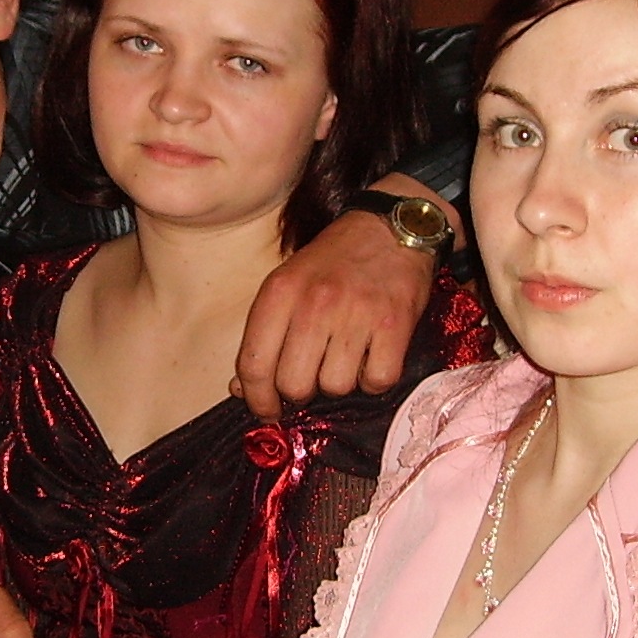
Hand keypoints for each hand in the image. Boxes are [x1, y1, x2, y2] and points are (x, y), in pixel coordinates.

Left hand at [235, 187, 444, 418]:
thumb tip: (242, 388)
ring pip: (336, 387)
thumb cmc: (334, 261)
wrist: (391, 228)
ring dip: (340, 381)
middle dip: (301, 391)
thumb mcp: (287, 284)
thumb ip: (263, 334)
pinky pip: (377, 381)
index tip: (266, 409)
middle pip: (294, 384)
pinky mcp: (395, 325)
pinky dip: (375, 378)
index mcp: (280, 292)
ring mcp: (357, 314)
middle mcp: (315, 303)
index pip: (254, 364)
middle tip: (312, 376)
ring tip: (345, 355)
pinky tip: (372, 355)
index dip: (257, 398)